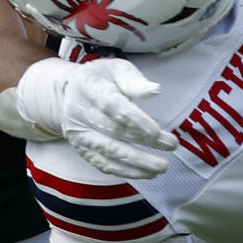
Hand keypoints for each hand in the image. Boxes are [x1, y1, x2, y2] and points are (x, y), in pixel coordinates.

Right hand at [17, 57, 176, 177]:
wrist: (72, 93)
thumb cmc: (103, 79)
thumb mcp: (117, 69)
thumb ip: (135, 81)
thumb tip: (155, 90)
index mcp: (88, 86)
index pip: (111, 105)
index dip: (134, 119)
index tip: (156, 130)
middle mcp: (79, 112)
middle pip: (112, 130)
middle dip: (143, 140)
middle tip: (171, 145)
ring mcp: (79, 133)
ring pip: (108, 152)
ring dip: (136, 162)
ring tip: (161, 166)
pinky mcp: (82, 149)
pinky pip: (103, 164)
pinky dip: (126, 171)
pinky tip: (146, 173)